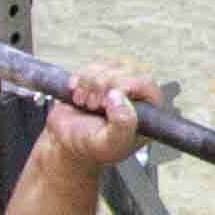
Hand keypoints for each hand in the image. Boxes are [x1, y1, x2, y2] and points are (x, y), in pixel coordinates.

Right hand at [41, 62, 158, 167]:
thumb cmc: (91, 148)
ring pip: (108, 66)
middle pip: (126, 70)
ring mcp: (119, 85)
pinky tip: (78, 95)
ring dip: (89, 84)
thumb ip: (122, 126)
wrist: (65, 143)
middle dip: (102, 86)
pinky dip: (80, 79)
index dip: (123, 87)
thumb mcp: (109, 144)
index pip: (145, 83)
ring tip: (85, 104)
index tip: (104, 105)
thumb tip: (119, 98)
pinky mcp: (100, 78)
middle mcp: (137, 96)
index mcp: (149, 113)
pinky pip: (91, 67)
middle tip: (93, 106)